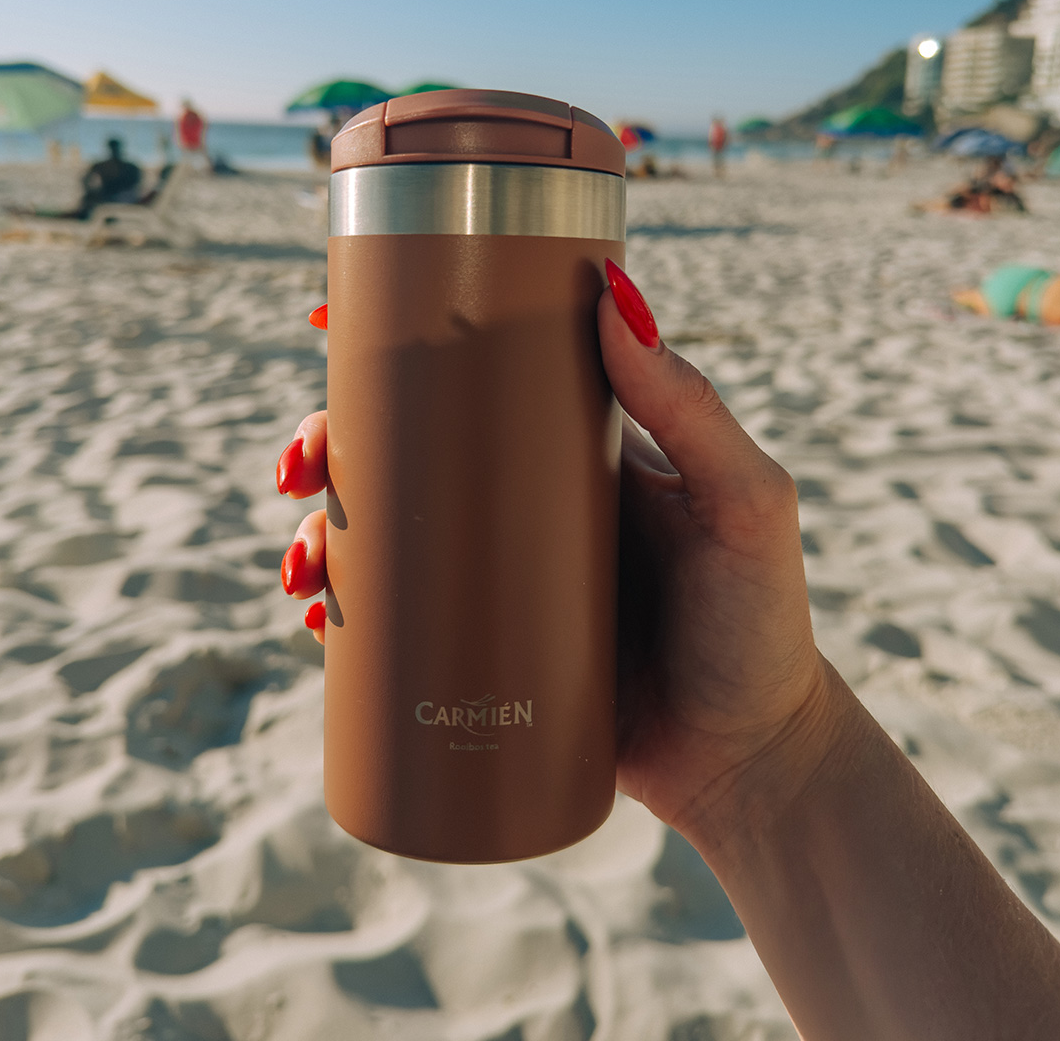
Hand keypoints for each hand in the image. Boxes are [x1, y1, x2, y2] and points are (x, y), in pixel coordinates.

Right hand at [275, 267, 832, 842]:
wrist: (751, 765)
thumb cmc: (759, 626)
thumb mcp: (742, 506)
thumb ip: (693, 408)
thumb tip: (614, 293)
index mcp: (575, 452)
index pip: (479, 376)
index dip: (399, 347)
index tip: (331, 327)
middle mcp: (527, 506)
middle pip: (407, 454)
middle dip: (331, 447)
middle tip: (300, 469)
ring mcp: (502, 581)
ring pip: (388, 536)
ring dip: (319, 536)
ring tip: (301, 571)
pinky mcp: (488, 654)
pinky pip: (400, 626)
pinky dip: (348, 619)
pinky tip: (315, 624)